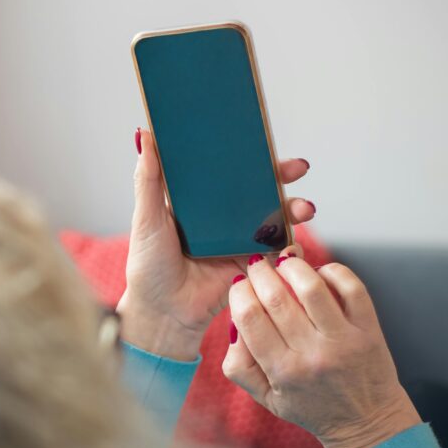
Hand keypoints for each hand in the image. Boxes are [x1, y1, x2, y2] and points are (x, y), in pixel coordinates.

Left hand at [116, 127, 315, 360]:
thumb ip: (148, 179)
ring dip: (292, 209)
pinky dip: (290, 245)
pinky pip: (276, 250)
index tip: (263, 139)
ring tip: (304, 209)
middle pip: (257, 189)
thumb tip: (143, 134)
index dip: (246, 154)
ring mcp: (239, 239)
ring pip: (272, 216)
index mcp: (198, 201)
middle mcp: (222, 217)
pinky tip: (294, 243)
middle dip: (281, 176)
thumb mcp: (146, 218)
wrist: (163, 313)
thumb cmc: (148, 267)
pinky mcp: (252, 263)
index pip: (226, 169)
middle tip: (297, 168)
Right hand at [224, 256, 420, 447]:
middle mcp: (312, 355)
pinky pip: (351, 287)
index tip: (239, 284)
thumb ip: (238, 364)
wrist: (366, 422)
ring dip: (292, 266)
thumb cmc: (312, 406)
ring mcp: (343, 341)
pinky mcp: (368, 330)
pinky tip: (319, 274)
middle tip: (257, 265)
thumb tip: (234, 323)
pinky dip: (332, 271)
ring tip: (285, 263)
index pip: (249, 317)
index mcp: (282, 371)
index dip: (238, 291)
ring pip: (312, 286)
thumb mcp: (266, 397)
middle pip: (275, 297)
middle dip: (260, 272)